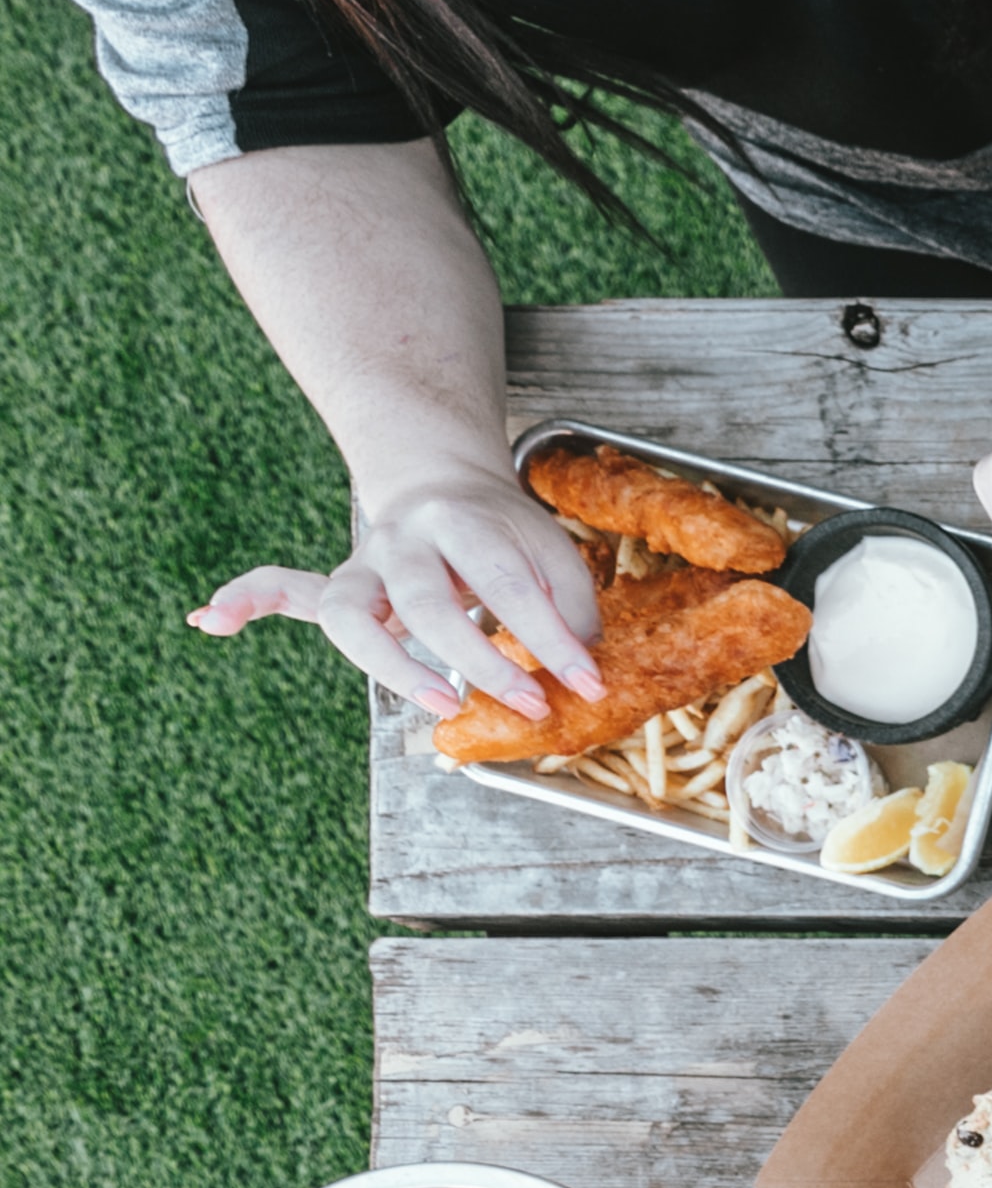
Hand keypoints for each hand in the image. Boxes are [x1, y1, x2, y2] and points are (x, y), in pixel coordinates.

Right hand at [190, 469, 600, 722]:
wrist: (444, 486)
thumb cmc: (503, 534)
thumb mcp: (552, 553)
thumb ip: (568, 606)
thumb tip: (581, 670)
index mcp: (466, 520)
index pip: (511, 583)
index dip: (553, 639)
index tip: (585, 683)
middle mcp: (404, 540)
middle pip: (428, 602)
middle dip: (479, 659)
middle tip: (526, 700)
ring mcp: (365, 563)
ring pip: (352, 611)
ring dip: (390, 664)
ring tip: (437, 700)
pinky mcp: (338, 586)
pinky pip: (281, 588)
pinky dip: (245, 600)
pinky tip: (211, 620)